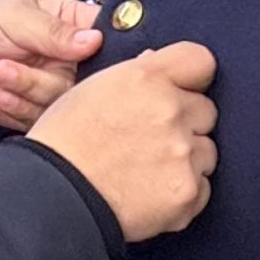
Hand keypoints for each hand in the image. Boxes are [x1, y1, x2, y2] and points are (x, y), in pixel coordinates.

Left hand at [0, 0, 105, 128]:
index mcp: (71, 23)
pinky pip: (44, 119)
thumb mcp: (15, 17)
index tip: (84, 54)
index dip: (102, 48)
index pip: (106, 36)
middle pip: (91, 78)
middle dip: (54, 75)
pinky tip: (1, 92)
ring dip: (29, 88)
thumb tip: (94, 40)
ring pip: (66, 102)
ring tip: (1, 71)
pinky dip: (19, 107)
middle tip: (25, 62)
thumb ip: (54, 31)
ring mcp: (54, 85)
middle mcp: (69, 57)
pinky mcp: (38, 111)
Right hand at [29, 42, 218, 241]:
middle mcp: (170, 111)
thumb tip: (156, 63)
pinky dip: (183, 193)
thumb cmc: (63, 143)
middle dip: (186, 123)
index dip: (192, 78)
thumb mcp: (91, 90)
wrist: (53, 197)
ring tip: (145, 171)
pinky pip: (202, 187)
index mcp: (146, 79)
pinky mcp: (187, 192)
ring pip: (206, 151)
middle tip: (150, 140)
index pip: (201, 61)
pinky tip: (150, 194)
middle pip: (206, 110)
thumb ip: (135, 76)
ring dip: (186, 160)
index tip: (183, 90)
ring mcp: (182, 153)